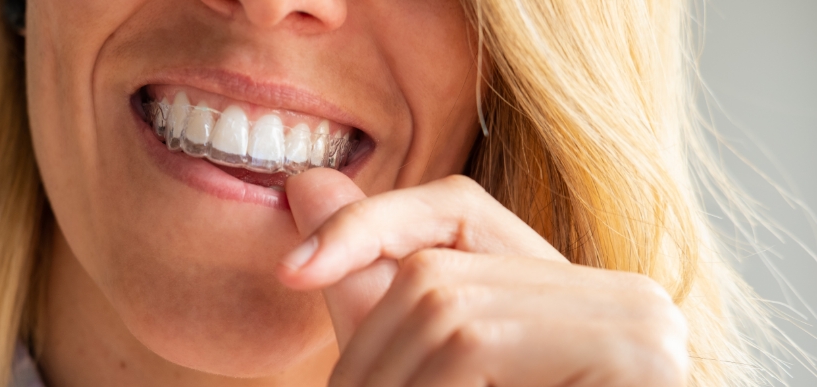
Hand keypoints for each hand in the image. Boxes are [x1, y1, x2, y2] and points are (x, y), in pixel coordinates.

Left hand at [278, 169, 688, 386]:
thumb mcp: (429, 361)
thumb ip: (374, 282)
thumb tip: (305, 186)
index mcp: (574, 290)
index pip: (457, 208)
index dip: (369, 226)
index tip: (294, 271)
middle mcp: (619, 293)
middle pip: (436, 272)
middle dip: (367, 347)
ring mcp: (639, 322)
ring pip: (446, 310)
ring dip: (390, 377)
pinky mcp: (634, 356)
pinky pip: (478, 343)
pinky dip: (432, 385)